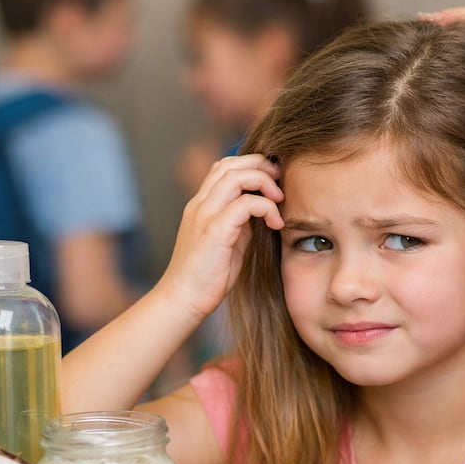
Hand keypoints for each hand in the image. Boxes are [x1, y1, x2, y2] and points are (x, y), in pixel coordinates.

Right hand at [157, 154, 283, 322]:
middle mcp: (200, 205)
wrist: (184, 299)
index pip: (222, 167)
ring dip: (264, 181)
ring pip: (235, 177)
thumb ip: (241, 221)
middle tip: (281, 179)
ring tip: (280, 199)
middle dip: (260, 164)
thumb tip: (263, 209)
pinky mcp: (214, 231)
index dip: (250, 164)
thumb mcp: (228, 240)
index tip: (273, 178)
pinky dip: (266, 208)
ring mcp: (205, 215)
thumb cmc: (208, 275)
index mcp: (201, 205)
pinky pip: (245, 204)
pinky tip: (276, 224)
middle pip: (229, 164)